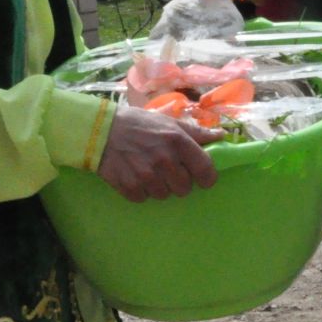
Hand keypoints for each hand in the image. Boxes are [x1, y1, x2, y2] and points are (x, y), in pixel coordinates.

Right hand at [96, 105, 219, 201]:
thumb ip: (197, 133)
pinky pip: (144, 198)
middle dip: (179, 181)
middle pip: (185, 188)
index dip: (207, 177)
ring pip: (165, 195)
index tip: (202, 176)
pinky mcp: (129, 187)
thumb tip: (222, 137)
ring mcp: (146, 176)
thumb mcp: (169, 123)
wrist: (100, 130)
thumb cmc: (139, 124)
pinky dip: (141, 191)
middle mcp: (164, 160)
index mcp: (178, 142)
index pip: (205, 171)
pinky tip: (135, 176)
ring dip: (159, 187)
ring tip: (149, 171)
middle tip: (168, 170)